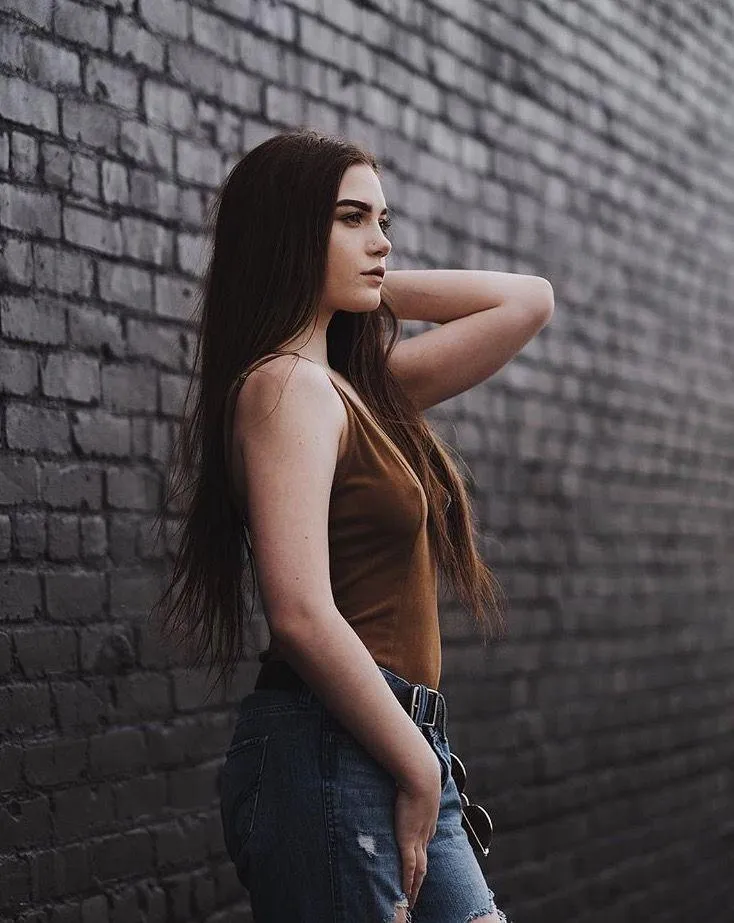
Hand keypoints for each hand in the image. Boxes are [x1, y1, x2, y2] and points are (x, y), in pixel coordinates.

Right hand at [393, 758, 440, 909]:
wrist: (421, 776)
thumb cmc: (417, 775)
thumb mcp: (414, 785)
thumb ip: (408, 787)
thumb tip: (401, 779)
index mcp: (427, 823)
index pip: (423, 849)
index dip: (419, 862)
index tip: (416, 872)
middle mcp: (425, 835)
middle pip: (423, 865)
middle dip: (419, 881)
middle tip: (414, 896)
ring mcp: (418, 839)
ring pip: (417, 871)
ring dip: (415, 888)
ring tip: (410, 901)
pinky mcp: (409, 840)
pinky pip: (408, 868)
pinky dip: (407, 882)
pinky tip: (405, 894)